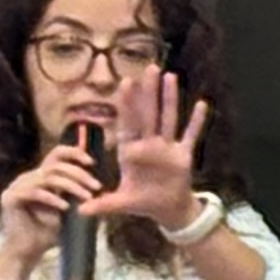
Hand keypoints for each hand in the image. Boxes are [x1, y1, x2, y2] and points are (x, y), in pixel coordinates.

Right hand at [0, 139, 106, 278]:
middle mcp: (28, 178)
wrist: (27, 253)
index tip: (92, 162)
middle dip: (79, 174)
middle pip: (55, 165)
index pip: (56, 154)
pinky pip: (35, 192)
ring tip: (87, 197)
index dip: (74, 153)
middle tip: (96, 186)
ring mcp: (17, 186)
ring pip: (48, 177)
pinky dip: (53, 199)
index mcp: (40, 177)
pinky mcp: (11, 198)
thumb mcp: (69, 211)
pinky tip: (65, 207)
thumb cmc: (48, 234)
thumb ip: (78, 197)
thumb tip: (102, 187)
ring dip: (71, 186)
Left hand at [89, 69, 207, 231]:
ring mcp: (167, 148)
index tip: (125, 83)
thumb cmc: (142, 201)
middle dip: (148, 92)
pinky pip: (190, 136)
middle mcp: (149, 145)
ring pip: (168, 118)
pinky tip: (201, 104)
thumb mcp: (120, 203)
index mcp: (131, 152)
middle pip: (148, 113)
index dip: (126, 104)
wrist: (167, 210)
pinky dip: (196, 122)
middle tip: (148, 68)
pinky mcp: (183, 156)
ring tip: (170, 76)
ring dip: (169, 98)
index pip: (128, 123)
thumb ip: (102, 205)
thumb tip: (79, 210)